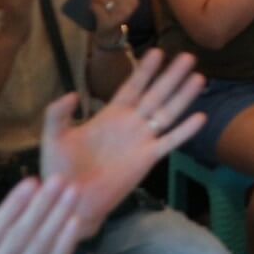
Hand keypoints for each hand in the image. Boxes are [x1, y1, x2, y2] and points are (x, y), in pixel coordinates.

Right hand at [0, 176, 83, 253]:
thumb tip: (13, 206)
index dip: (14, 205)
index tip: (31, 182)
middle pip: (20, 234)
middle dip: (42, 204)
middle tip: (58, 179)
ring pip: (39, 246)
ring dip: (58, 216)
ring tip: (72, 192)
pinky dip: (65, 241)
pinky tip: (75, 221)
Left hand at [39, 49, 206, 237]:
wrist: (70, 201)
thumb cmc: (59, 171)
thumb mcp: (53, 138)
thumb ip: (58, 115)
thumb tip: (72, 94)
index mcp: (111, 115)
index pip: (132, 87)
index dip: (144, 70)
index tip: (158, 52)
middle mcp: (131, 123)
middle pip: (156, 94)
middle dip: (171, 76)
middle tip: (188, 56)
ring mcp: (142, 140)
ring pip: (168, 113)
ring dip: (183, 96)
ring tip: (199, 77)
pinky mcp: (148, 159)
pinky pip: (170, 142)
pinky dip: (185, 131)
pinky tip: (200, 118)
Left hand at [89, 0, 138, 34]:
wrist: (111, 35)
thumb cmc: (114, 14)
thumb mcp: (121, 3)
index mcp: (133, 0)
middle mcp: (128, 7)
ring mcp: (119, 15)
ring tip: (93, 0)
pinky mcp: (108, 21)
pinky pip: (96, 7)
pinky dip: (92, 5)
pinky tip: (91, 7)